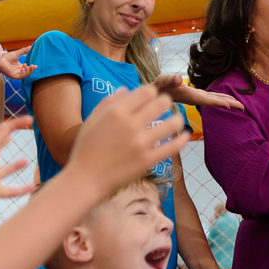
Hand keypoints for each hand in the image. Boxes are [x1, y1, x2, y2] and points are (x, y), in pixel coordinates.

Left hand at [0, 46, 35, 79]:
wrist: (0, 59)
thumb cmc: (7, 57)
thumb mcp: (17, 53)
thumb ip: (24, 51)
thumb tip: (30, 46)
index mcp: (20, 67)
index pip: (27, 69)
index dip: (32, 68)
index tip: (36, 66)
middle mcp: (18, 71)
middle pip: (27, 73)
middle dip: (31, 70)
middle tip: (33, 66)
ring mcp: (16, 74)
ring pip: (24, 75)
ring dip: (27, 71)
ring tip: (26, 65)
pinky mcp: (13, 76)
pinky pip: (20, 76)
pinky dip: (23, 73)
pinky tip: (23, 68)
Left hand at [0, 116, 35, 219]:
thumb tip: (8, 125)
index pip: (0, 132)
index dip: (15, 124)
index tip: (30, 119)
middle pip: (0, 146)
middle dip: (10, 136)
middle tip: (25, 129)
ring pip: (6, 170)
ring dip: (15, 166)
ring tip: (26, 161)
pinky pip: (12, 190)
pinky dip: (22, 189)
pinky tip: (32, 188)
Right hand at [69, 85, 187, 192]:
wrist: (84, 180)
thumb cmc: (85, 149)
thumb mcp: (92, 120)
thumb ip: (109, 102)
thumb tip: (126, 89)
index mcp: (117, 112)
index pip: (146, 92)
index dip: (152, 92)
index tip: (152, 97)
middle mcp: (131, 124)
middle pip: (161, 103)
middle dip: (165, 102)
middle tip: (165, 106)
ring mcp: (141, 143)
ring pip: (171, 123)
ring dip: (176, 119)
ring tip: (176, 120)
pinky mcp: (147, 160)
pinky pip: (172, 147)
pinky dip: (181, 140)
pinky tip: (184, 136)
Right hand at [157, 74, 244, 111]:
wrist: (153, 94)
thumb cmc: (158, 86)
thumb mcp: (163, 80)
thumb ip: (170, 79)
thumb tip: (178, 78)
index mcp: (190, 96)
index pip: (206, 101)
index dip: (218, 103)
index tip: (230, 106)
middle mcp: (195, 99)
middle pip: (214, 102)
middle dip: (228, 104)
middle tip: (244, 107)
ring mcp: (195, 97)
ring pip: (214, 100)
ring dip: (227, 102)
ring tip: (240, 104)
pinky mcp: (195, 95)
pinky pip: (211, 98)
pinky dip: (220, 98)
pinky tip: (226, 99)